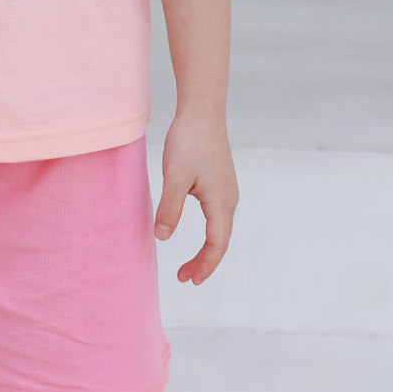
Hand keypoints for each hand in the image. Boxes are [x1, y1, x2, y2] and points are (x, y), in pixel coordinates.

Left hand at [153, 112, 238, 284]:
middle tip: (185, 278)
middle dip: (205, 262)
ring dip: (207, 248)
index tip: (190, 280)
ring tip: (189, 263)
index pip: (216, 244)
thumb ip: (170, 207)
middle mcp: (229, 199)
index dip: (204, 265)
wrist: (202, 110)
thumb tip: (163, 238)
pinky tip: (196, 230)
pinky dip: (209, 232)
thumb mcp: (175, 176)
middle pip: (220, 240)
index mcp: (221, 202)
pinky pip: (217, 215)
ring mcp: (227, 190)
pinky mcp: (221, 181)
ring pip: (220, 228)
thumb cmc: (189, 141)